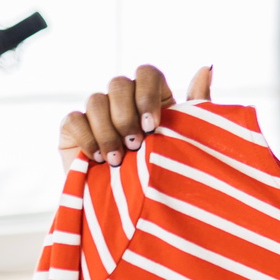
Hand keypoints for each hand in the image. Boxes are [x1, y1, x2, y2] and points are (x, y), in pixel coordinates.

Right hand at [56, 64, 212, 168]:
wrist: (134, 212)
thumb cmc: (166, 174)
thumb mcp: (186, 141)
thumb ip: (197, 106)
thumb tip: (206, 68)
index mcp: (152, 98)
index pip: (147, 73)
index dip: (147, 94)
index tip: (153, 126)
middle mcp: (123, 100)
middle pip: (119, 83)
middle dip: (126, 115)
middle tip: (135, 145)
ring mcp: (97, 113)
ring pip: (96, 100)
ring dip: (108, 132)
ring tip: (118, 161)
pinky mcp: (73, 129)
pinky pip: (74, 119)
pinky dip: (87, 138)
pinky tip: (97, 158)